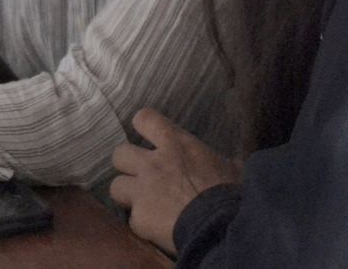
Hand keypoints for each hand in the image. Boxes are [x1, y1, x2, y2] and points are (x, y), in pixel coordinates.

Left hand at [109, 108, 241, 254]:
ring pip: (115, 186)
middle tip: (142, 176)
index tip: (148, 135)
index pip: (144, 118)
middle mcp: (151, 163)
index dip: (143, 126)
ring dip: (127, 195)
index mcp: (176, 144)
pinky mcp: (139, 218)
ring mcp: (141, 191)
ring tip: (142, 204)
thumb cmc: (232, 194)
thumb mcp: (232, 168)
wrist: (222, 228)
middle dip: (127, 165)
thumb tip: (231, 162)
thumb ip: (220, 161)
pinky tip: (155, 229)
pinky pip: (132, 219)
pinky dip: (142, 224)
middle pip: (119, 153)